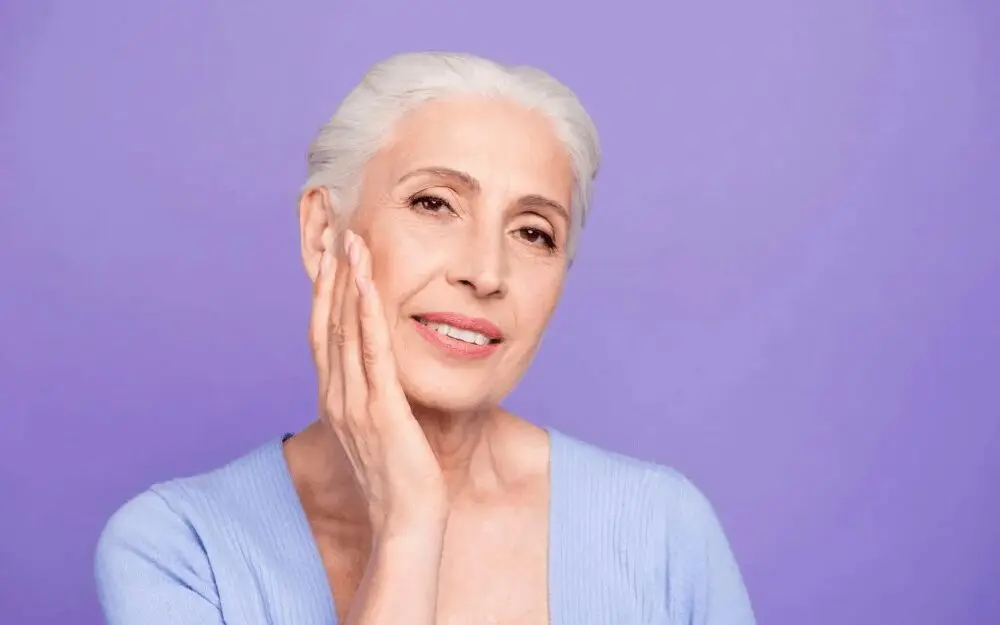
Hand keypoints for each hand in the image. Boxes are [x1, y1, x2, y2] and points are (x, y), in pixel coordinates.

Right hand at [309, 228, 447, 539]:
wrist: (406, 523)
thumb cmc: (398, 479)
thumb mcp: (379, 430)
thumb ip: (372, 398)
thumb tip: (379, 375)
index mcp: (335, 399)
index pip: (324, 334)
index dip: (326, 292)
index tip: (332, 254)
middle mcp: (336, 396)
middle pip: (328, 323)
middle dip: (332, 275)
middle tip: (336, 230)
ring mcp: (355, 403)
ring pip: (346, 330)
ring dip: (348, 283)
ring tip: (352, 242)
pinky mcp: (381, 411)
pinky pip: (373, 353)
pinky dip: (369, 314)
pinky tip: (370, 284)